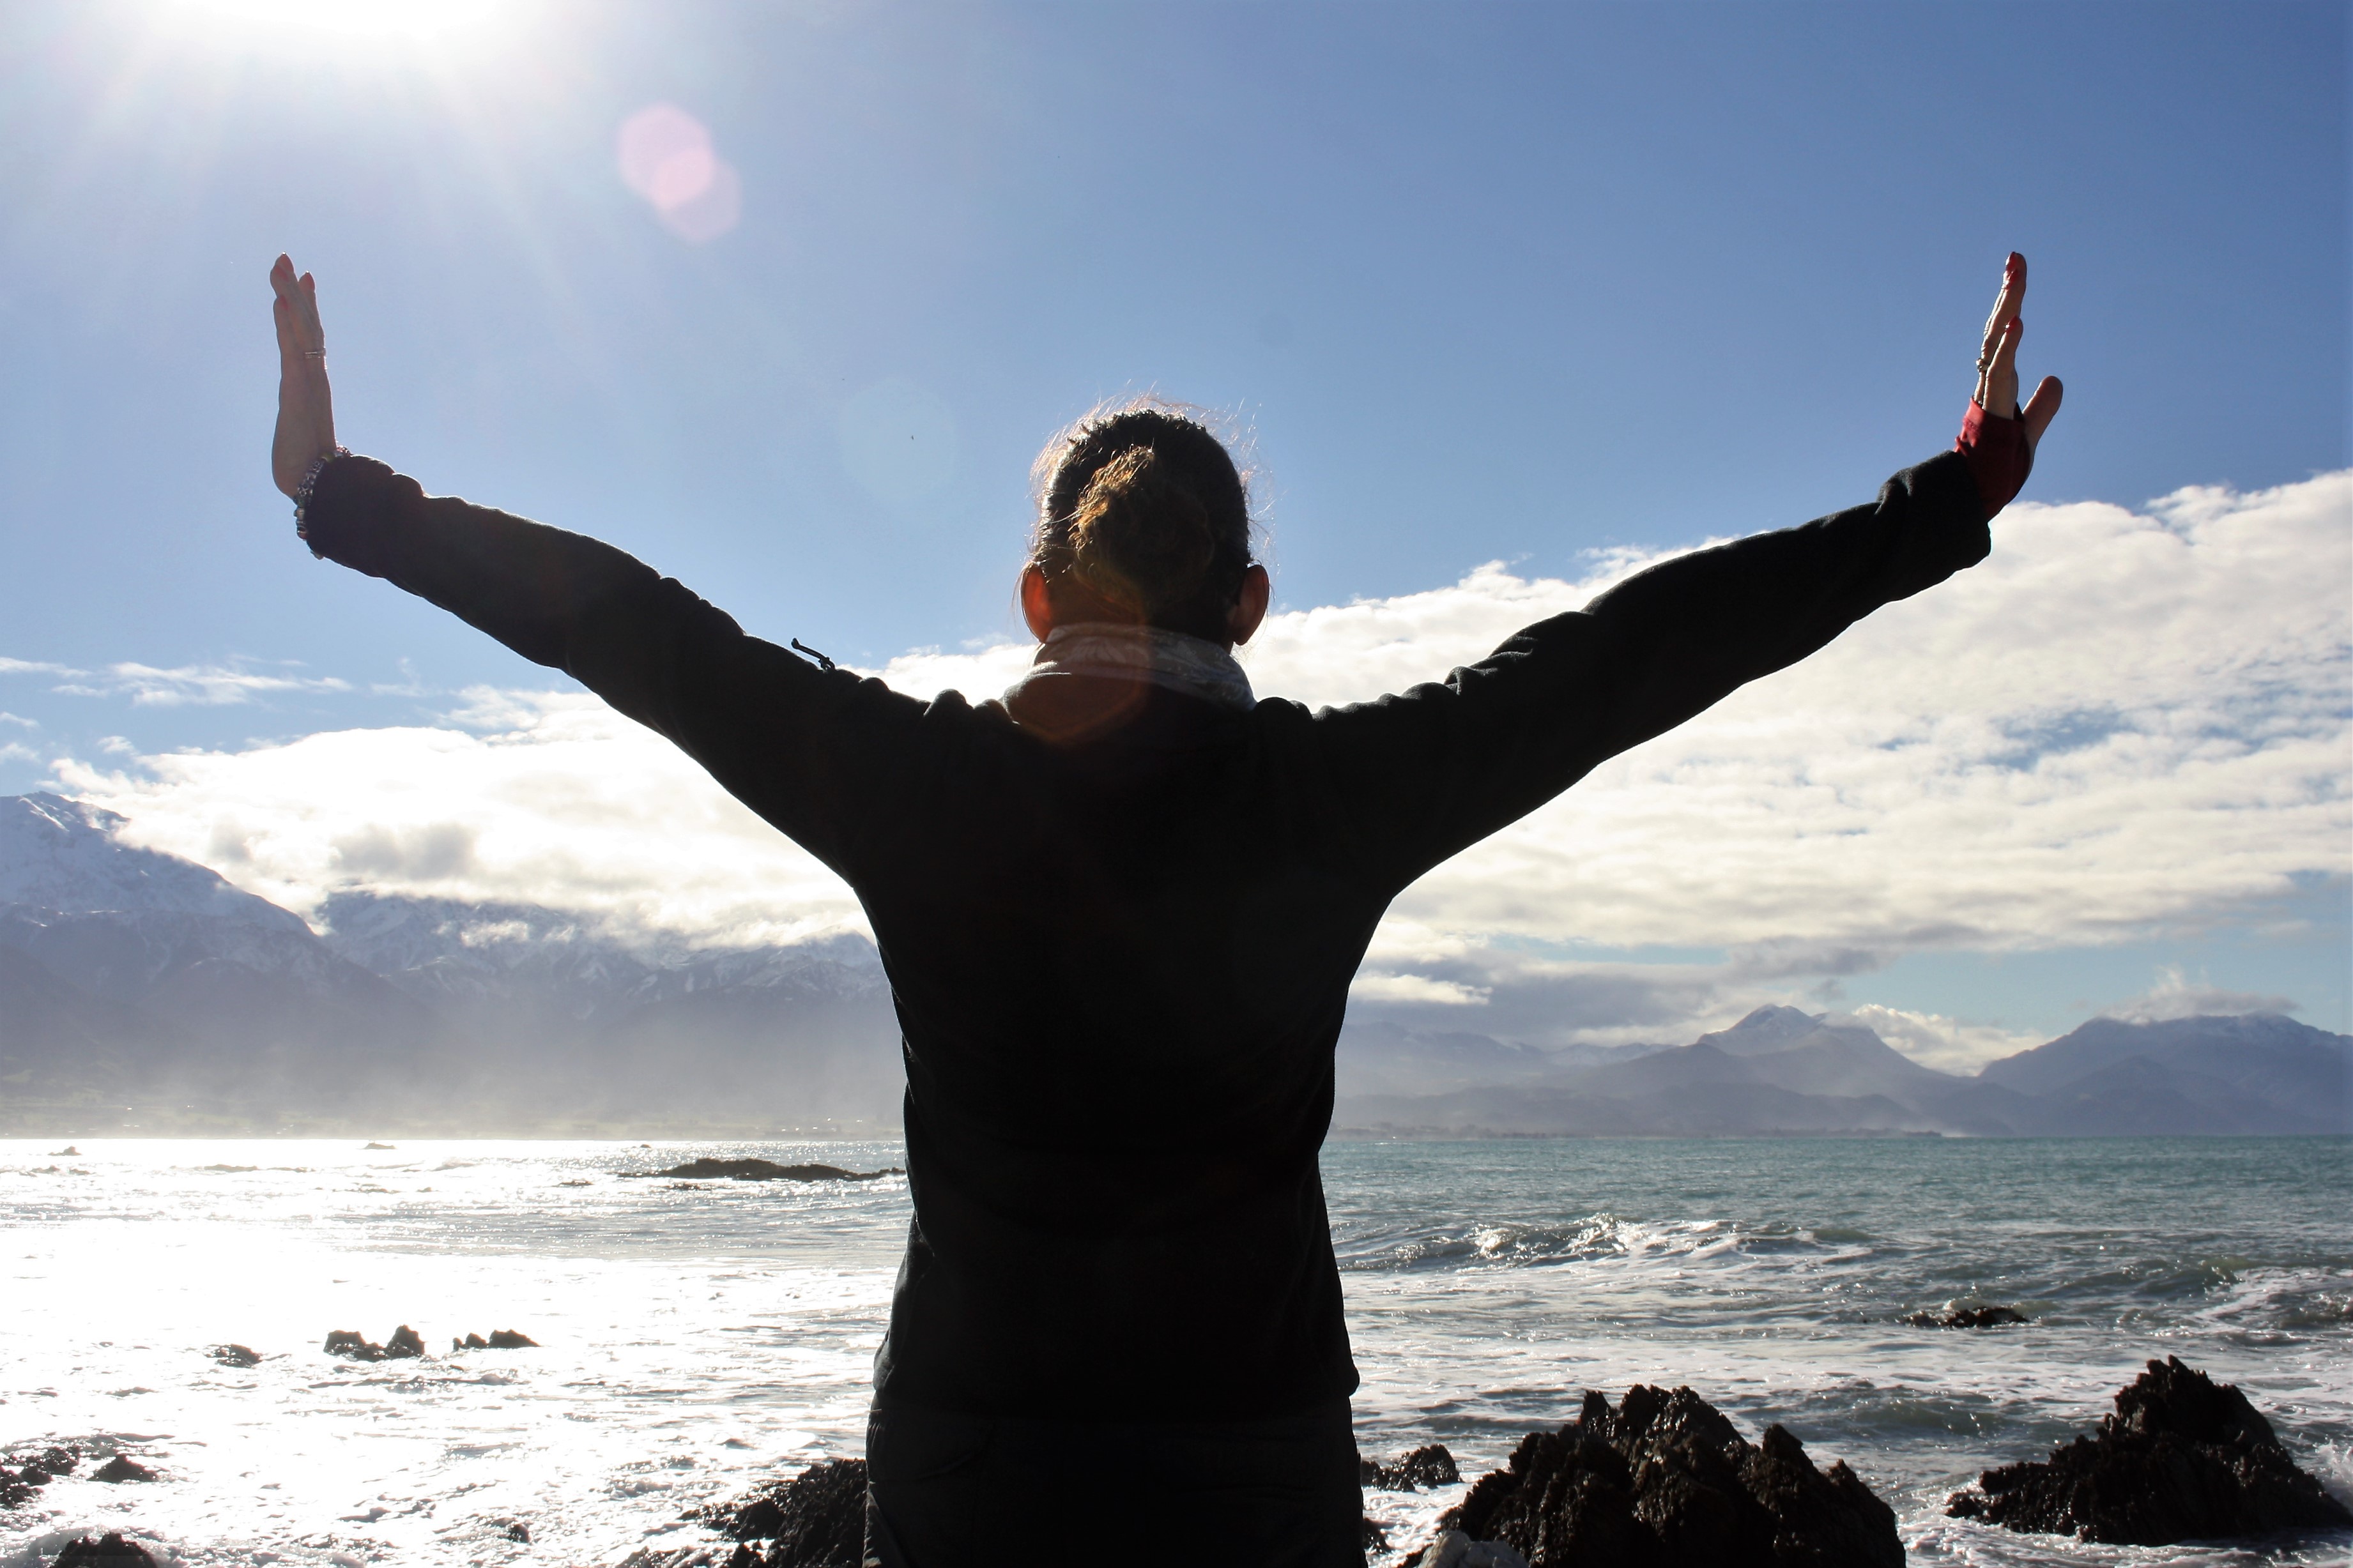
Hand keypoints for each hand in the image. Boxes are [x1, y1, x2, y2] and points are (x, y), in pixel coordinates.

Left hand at [269, 254, 337, 496]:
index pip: (308, 339)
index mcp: (312, 385)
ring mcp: (307, 379)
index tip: (301, 282)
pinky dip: (288, 320)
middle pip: (305, 324)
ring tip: (280, 264)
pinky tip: (280, 298)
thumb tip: (311, 445)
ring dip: (289, 294)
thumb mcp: (300, 439)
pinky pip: (293, 345)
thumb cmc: (308, 470)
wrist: (314, 485)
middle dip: (296, 291)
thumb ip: (306, 433)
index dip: (304, 309)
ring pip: (300, 328)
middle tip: (286, 259)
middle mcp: (313, 376)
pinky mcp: (298, 385)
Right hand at [1974, 251, 2061, 448]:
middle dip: (2009, 292)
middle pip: (1999, 326)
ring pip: (1997, 341)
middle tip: (2016, 258)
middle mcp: (1991, 380)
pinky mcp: (1993, 407)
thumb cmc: (1998, 465)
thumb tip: (2057, 380)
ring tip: (2017, 278)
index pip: (2005, 332)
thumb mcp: (2030, 430)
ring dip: (2008, 307)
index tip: (2017, 271)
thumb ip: (2044, 406)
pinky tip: (2017, 322)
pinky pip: (2000, 371)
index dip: (2011, 302)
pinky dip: (2008, 346)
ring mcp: (1990, 392)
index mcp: (2001, 381)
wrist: (1978, 492)